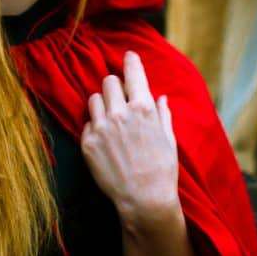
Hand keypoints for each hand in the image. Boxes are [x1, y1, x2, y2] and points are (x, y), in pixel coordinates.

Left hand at [79, 50, 180, 229]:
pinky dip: (95, 127)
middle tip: (120, 99)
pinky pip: (87, 123)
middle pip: (109, 81)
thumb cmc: (162, 170)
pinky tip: (106, 141)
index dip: (130, 61)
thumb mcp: (169, 139)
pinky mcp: (87, 143)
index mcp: (144, 108)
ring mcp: (101, 128)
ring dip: (102, 105)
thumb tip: (160, 97)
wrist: (144, 200)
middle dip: (115, 87)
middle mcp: (121, 113)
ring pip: (94, 99)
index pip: (133, 72)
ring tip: (111, 120)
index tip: (128, 56)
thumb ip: (162, 114)